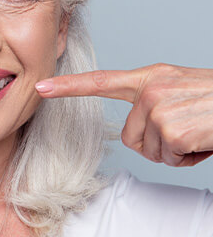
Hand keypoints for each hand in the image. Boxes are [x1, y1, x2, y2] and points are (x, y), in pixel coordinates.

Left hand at [35, 63, 212, 167]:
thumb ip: (153, 103)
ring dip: (177, 151)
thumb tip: (140, 135)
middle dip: (159, 144)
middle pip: (130, 137)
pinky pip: (170, 158)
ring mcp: (158, 107)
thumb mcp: (181, 91)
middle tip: (188, 130)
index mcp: (150, 78)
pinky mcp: (171, 127)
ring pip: (150, 151)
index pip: (101, 82)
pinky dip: (190, 157)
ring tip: (199, 131)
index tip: (41, 89)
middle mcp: (150, 88)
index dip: (69, 88)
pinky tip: (204, 139)